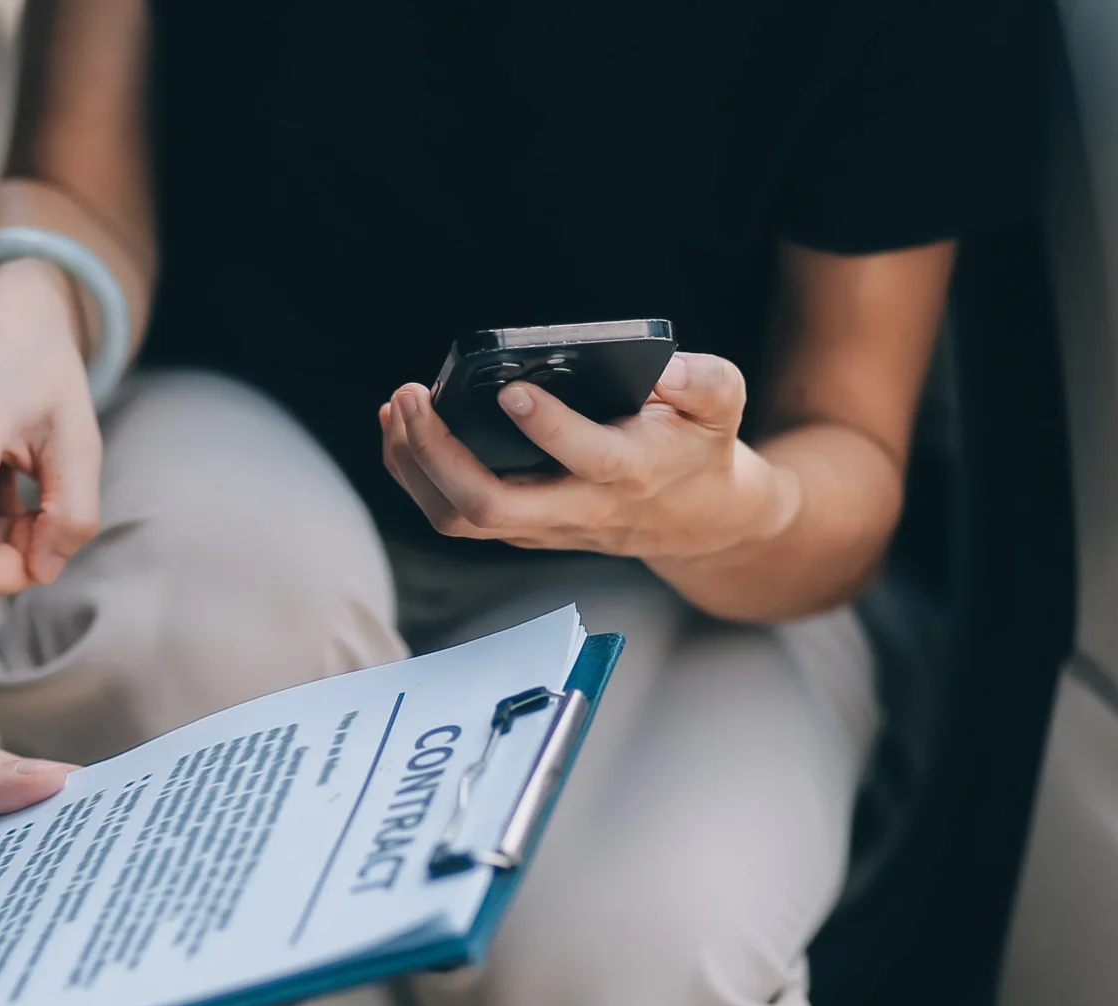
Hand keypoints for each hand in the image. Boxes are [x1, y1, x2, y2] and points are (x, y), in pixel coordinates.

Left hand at [379, 353, 801, 574]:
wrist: (696, 520)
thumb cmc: (698, 448)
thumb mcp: (721, 404)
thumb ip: (702, 380)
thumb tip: (663, 365)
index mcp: (632, 470)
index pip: (587, 456)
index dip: (546, 426)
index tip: (512, 388)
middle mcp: (579, 508)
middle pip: (491, 503)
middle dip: (438, 451)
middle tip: (412, 396)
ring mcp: (542, 526)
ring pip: (460, 517)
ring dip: (414, 465)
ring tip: (397, 408)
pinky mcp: (520, 528)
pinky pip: (455, 513)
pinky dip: (417, 473)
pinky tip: (402, 428)